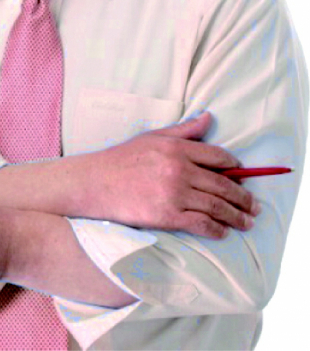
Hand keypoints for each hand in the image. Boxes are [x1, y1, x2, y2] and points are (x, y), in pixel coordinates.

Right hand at [82, 112, 259, 238]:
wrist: (96, 183)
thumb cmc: (123, 159)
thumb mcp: (153, 137)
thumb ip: (184, 130)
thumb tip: (209, 118)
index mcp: (176, 148)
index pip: (217, 156)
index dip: (235, 166)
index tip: (242, 174)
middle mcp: (179, 169)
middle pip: (223, 184)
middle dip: (243, 197)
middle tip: (254, 206)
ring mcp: (174, 193)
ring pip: (216, 206)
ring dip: (236, 216)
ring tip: (246, 222)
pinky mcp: (167, 215)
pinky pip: (201, 224)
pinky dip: (217, 229)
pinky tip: (223, 232)